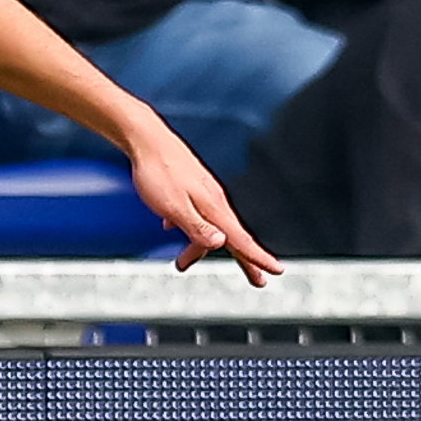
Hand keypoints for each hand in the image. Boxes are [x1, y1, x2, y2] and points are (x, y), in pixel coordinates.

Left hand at [120, 119, 283, 285]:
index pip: (240, 240)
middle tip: (259, 281)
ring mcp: (203, 192)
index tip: (276, 271)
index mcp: (213, 208)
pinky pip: (193, 213)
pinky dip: (186, 226)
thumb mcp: (174, 207)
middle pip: (232, 237)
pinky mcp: (190, 186)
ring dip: (198, 247)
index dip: (258, 258)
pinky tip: (169, 227)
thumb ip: (197, 228)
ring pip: (208, 226)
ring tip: (182, 263)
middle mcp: (213, 200)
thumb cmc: (156, 173)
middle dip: (244, 260)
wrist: (144, 138)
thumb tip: (222, 244)